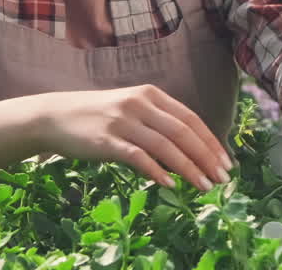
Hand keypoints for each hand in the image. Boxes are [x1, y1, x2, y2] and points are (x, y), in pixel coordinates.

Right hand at [32, 85, 232, 192]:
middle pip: (183, 132)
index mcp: (150, 95)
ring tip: (204, 186)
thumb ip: (158, 125)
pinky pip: (138, 156)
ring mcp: (123, 121)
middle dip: (206, 157)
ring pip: (165, 146)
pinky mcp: (107, 139)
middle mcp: (139, 104)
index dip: (211, 142)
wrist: (55, 116)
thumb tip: (189, 154)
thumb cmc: (98, 117)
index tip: (226, 163)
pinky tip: (170, 184)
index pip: (190, 119)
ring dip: (189, 169)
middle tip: (222, 179)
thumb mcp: (131, 110)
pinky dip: (157, 171)